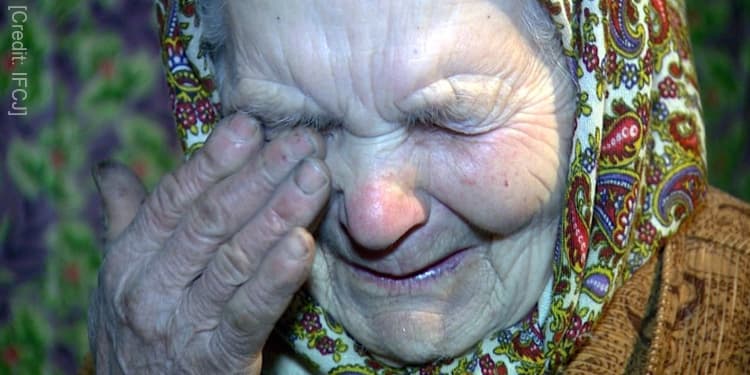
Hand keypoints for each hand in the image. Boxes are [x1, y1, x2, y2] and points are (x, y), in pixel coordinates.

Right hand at [88, 114, 329, 373]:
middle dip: (262, 175)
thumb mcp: (121, 278)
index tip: (251, 124)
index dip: (214, 160)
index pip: (175, 198)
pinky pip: (249, 314)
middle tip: (305, 140)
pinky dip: (276, 278)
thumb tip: (109, 168)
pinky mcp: (217, 361)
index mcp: (128, 259)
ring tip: (315, 178)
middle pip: (211, 220)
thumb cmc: (139, 331)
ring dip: (279, 214)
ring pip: (235, 259)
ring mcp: (181, 326)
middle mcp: (148, 288)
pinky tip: (303, 246)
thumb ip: (125, 221)